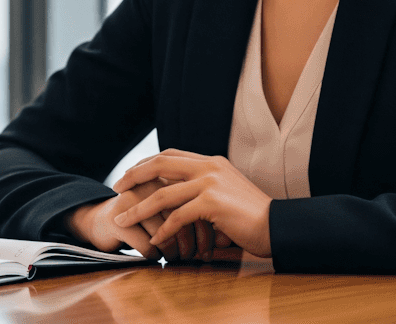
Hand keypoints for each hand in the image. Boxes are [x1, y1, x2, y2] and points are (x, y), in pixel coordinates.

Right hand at [66, 182, 234, 261]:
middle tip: (200, 257)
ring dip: (175, 251)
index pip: (196, 201)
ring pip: (165, 233)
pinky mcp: (117, 220)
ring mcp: (130, 201)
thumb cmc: (147, 220)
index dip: (206, 226)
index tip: (213, 245)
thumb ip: (199, 218)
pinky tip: (157, 257)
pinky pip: (148, 245)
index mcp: (164, 177)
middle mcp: (148, 185)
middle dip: (194, 241)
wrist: (105, 222)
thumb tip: (228, 240)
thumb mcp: (173, 212)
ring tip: (179, 258)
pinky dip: (156, 255)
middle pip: (182, 217)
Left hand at [112, 149, 272, 257]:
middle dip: (133, 176)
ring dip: (139, 209)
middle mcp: (208, 166)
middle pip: (159, 165)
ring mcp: (210, 183)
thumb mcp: (224, 190)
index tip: (128, 175)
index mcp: (210, 161)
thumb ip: (201, 186)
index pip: (169, 154)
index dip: (145, 163)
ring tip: (123, 219)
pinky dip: (163, 230)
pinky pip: (177, 217)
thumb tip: (170, 192)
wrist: (278, 226)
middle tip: (116, 189)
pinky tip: (155, 240)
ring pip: (162, 194)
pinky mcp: (212, 203)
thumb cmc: (250, 215)